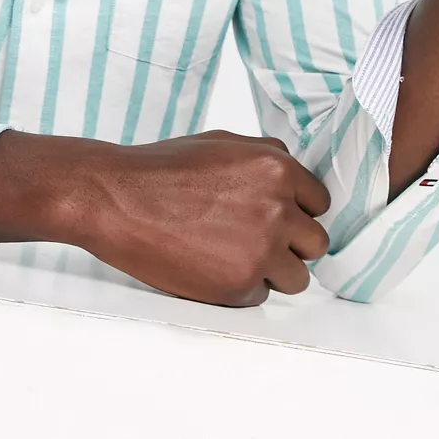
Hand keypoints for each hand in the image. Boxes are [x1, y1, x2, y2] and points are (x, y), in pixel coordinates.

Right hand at [75, 129, 330, 305]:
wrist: (118, 198)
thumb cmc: (163, 169)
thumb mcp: (223, 143)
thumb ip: (266, 158)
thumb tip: (293, 182)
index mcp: (276, 168)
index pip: (319, 202)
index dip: (297, 211)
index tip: (278, 218)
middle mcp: (278, 208)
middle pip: (315, 242)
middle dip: (290, 243)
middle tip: (255, 239)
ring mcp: (262, 249)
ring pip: (297, 277)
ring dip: (271, 271)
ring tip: (232, 255)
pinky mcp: (240, 284)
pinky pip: (261, 296)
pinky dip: (241, 287)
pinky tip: (210, 265)